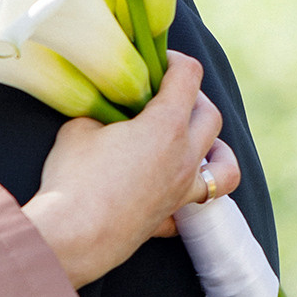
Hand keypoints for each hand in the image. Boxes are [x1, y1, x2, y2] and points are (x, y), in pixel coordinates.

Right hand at [24, 50, 239, 287]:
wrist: (71, 236)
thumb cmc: (73, 178)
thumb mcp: (79, 128)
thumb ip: (100, 113)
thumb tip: (105, 112)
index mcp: (167, 125)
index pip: (189, 76)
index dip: (174, 60)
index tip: (157, 60)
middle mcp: (185, 157)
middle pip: (211, 116)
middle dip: (194, 98)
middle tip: (167, 95)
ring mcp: (181, 191)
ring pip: (225, 168)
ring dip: (218, 149)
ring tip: (198, 143)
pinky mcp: (168, 219)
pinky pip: (194, 205)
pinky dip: (190, 193)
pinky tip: (172, 188)